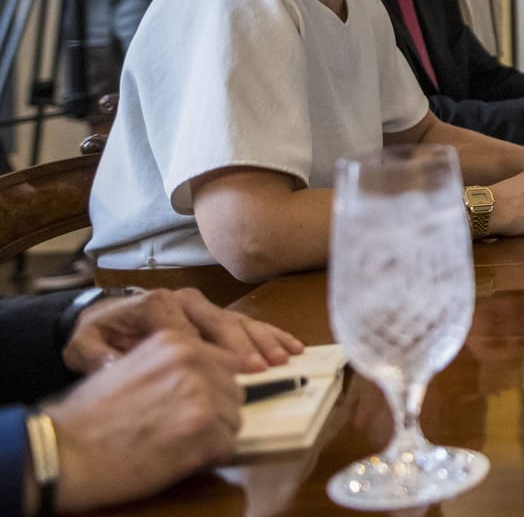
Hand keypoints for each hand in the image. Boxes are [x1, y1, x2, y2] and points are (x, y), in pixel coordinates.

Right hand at [46, 330, 242, 512]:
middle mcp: (192, 360)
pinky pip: (226, 445)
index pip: (225, 362)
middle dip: (215, 412)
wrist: (63, 450)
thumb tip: (211, 378)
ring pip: (233, 419)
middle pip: (233, 390)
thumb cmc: (88, 416)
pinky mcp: (202, 429)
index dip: (214, 389)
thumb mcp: (131, 368)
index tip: (202, 406)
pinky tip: (180, 459)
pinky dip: (208, 457)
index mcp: (175, 341)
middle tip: (182, 431)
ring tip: (177, 445)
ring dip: (212, 435)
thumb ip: (173, 366)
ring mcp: (200, 393)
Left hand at [65, 287, 303, 375]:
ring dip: (265, 341)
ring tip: (284, 358)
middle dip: (246, 345)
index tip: (235, 368)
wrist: (100, 321)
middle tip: (264, 366)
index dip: (215, 347)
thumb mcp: (85, 346)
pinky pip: (248, 324)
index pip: (192, 326)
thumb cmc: (97, 335)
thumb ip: (98, 357)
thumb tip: (118, 366)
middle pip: (223, 322)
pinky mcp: (215, 318)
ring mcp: (204, 309)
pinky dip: (271, 335)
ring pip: (241, 322)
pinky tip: (292, 346)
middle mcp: (187, 303)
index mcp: (159, 304)